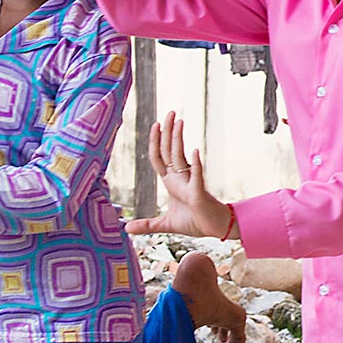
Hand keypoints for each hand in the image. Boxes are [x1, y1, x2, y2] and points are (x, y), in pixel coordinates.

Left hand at [125, 114, 238, 237]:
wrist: (215, 229)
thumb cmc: (195, 222)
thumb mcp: (166, 224)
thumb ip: (147, 225)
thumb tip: (126, 229)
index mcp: (171, 182)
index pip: (160, 158)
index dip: (155, 142)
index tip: (155, 125)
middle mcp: (180, 179)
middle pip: (170, 151)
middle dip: (168, 132)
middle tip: (170, 113)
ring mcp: (190, 184)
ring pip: (181, 158)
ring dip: (178, 140)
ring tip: (178, 122)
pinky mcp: (199, 194)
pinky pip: (197, 177)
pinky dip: (195, 165)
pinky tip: (193, 151)